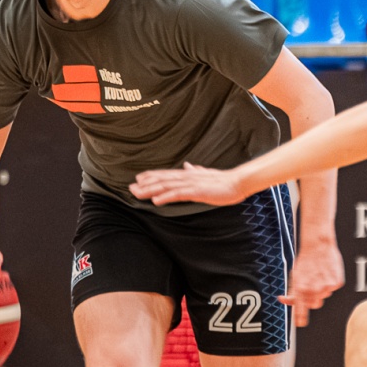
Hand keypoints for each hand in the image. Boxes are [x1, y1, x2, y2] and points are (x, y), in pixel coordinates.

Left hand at [130, 163, 248, 207]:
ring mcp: (190, 184)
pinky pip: (178, 195)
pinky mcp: (197, 192)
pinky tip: (156, 201)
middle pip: (161, 180)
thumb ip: (195, 170)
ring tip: (137, 193)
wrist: (237, 182)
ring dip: (150, 190)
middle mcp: (186, 176)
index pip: (165, 174)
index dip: (150, 176)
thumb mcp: (206, 174)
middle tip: (130, 188)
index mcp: (188, 174)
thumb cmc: (222, 180)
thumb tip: (188, 165)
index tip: (138, 179)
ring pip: (166, 186)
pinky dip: (166, 197)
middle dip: (145, 184)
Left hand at [281, 233, 343, 327]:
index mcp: (301, 288)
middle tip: (311, 287)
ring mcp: (327, 287)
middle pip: (315, 305)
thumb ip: (292, 292)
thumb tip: (284, 300)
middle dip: (312, 299)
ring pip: (324, 296)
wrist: (318, 246)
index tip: (300, 323)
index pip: (300, 309)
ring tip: (318, 276)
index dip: (300, 318)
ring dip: (321, 290)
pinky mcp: (336, 283)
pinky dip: (329, 283)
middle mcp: (314, 289)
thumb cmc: (305, 261)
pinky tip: (325, 273)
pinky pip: (332, 289)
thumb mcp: (295, 276)